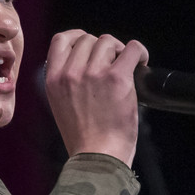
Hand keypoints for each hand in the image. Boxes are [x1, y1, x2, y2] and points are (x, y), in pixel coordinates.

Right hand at [42, 30, 147, 166]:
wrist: (97, 157)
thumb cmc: (83, 137)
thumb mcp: (60, 105)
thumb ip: (66, 81)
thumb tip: (86, 60)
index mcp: (53, 79)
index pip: (61, 39)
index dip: (78, 37)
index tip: (89, 45)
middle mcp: (70, 73)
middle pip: (88, 39)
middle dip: (102, 48)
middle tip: (113, 63)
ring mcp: (93, 74)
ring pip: (108, 41)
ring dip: (119, 51)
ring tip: (125, 67)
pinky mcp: (117, 78)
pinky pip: (132, 48)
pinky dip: (139, 52)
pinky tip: (141, 63)